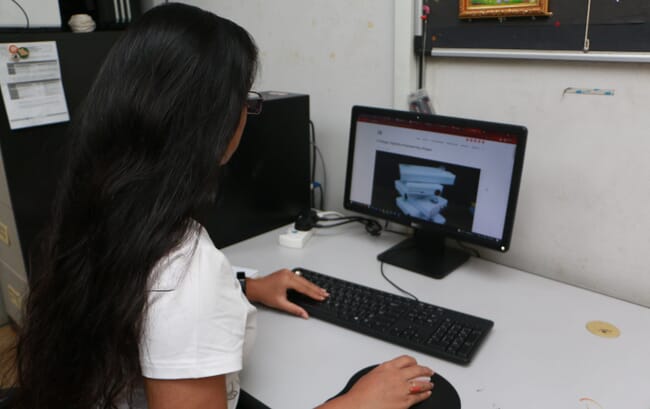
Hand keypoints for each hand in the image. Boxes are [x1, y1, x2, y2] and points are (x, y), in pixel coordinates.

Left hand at [246, 268, 328, 317]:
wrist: (255, 288)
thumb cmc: (265, 294)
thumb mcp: (280, 304)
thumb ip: (294, 309)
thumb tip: (304, 314)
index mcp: (287, 280)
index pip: (304, 288)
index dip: (314, 294)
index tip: (321, 297)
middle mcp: (288, 274)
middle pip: (306, 282)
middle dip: (316, 289)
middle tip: (325, 294)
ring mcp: (287, 272)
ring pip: (303, 279)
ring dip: (312, 285)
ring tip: (320, 290)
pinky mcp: (286, 273)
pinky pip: (299, 277)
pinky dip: (306, 282)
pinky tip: (311, 285)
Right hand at [318, 355, 433, 408]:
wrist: (359, 406)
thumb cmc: (360, 393)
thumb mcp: (371, 375)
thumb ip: (383, 372)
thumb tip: (387, 373)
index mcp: (388, 367)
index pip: (406, 359)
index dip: (413, 361)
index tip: (415, 363)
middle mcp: (397, 376)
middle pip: (417, 369)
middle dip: (425, 370)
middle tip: (429, 371)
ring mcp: (402, 389)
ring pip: (421, 383)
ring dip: (428, 383)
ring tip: (430, 383)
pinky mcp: (405, 402)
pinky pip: (419, 396)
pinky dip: (425, 394)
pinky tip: (427, 393)